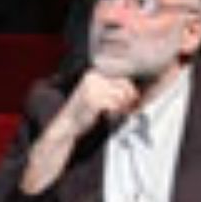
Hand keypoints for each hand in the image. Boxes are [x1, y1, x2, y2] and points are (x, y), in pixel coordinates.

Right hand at [22, 69, 140, 194]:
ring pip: (122, 96)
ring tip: (114, 113)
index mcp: (94, 74)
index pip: (123, 79)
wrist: (65, 126)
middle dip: (128, 99)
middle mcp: (94, 79)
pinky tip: (109, 116)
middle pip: (125, 86)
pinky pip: (116, 105)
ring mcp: (93, 89)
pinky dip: (116, 113)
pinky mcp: (94, 101)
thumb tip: (135, 91)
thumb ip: (113, 89)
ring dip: (122, 107)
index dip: (130, 91)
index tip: (131, 100)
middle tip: (125, 109)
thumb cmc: (84, 112)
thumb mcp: (97, 94)